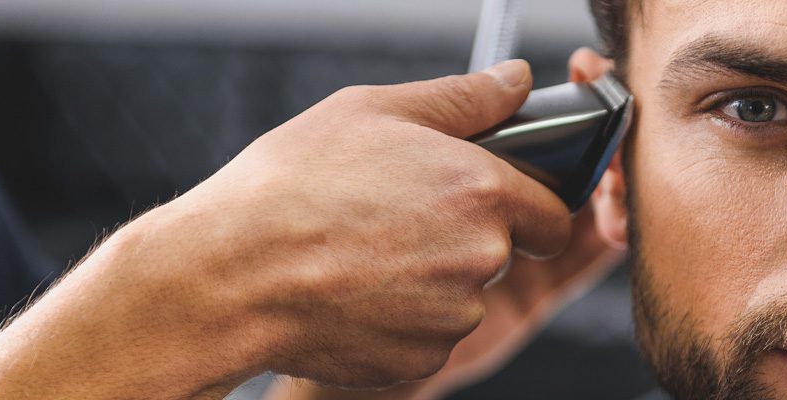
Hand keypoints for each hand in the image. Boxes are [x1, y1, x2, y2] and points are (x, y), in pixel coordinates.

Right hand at [264, 48, 625, 399]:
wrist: (231, 274)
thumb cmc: (294, 185)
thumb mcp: (376, 110)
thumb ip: (464, 98)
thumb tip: (518, 80)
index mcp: (484, 190)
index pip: (555, 214)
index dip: (528, 206)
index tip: (494, 202)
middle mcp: (481, 257)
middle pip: (503, 253)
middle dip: (467, 238)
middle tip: (401, 218)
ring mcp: (453, 316)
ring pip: (463, 297)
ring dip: (432, 280)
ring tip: (364, 253)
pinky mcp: (421, 359)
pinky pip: (429, 336)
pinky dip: (402, 319)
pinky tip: (354, 291)